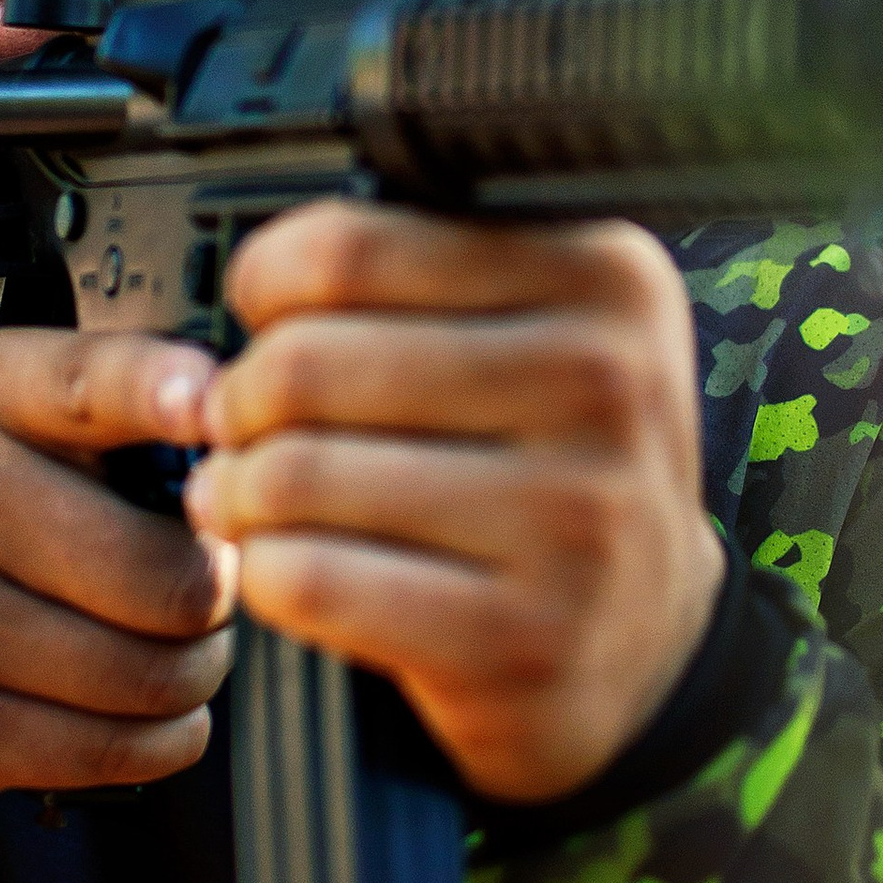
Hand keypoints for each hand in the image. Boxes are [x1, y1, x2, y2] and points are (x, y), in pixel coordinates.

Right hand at [0, 334, 236, 817]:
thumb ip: (114, 406)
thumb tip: (243, 444)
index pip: (90, 382)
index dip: (168, 394)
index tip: (218, 410)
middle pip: (172, 576)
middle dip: (219, 594)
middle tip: (204, 589)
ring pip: (159, 674)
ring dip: (199, 672)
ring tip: (172, 648)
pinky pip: (124, 748)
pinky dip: (166, 737)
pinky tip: (141, 708)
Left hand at [181, 204, 726, 806]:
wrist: (644, 633)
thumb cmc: (547, 462)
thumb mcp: (533, 328)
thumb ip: (410, 275)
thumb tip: (251, 289)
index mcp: (605, 277)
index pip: (353, 247)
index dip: (270, 285)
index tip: (268, 323)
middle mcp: (605, 386)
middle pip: (308, 363)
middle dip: (240, 399)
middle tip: (242, 426)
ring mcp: (572, 519)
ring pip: (298, 475)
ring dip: (238, 492)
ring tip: (248, 498)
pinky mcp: (520, 635)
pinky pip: (314, 581)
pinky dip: (265, 573)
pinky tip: (282, 566)